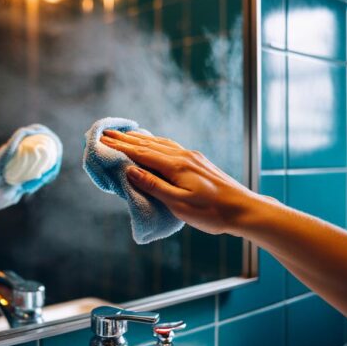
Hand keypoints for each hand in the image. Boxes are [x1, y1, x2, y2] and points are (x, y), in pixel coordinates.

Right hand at [100, 130, 260, 235]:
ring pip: (160, 143)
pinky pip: (171, 146)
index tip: (102, 140)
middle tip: (105, 133)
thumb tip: (130, 170)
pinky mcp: (198, 161)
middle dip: (125, 139)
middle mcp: (183, 156)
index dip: (120, 147)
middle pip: (148, 144)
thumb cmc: (211, 212)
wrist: (244, 209)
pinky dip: (155, 142)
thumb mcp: (179, 203)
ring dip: (139, 138)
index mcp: (176, 166)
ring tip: (124, 134)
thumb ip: (153, 185)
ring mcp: (192, 157)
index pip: (141, 153)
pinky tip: (153, 143)